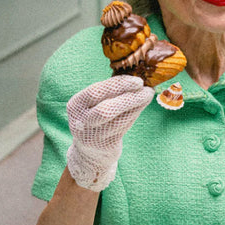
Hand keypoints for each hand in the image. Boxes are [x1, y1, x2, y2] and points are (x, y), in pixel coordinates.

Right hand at [66, 75, 153, 190]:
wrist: (91, 149)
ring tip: (148, 94)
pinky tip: (143, 105)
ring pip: (118, 120)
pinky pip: (124, 127)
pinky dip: (135, 114)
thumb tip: (134, 76)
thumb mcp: (93, 104)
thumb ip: (109, 91)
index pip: (96, 92)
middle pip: (105, 110)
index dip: (117, 85)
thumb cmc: (96, 117)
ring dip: (136, 106)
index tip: (137, 81)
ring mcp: (93, 136)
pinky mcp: (106, 145)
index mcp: (75, 105)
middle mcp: (81, 122)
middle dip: (128, 98)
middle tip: (146, 89)